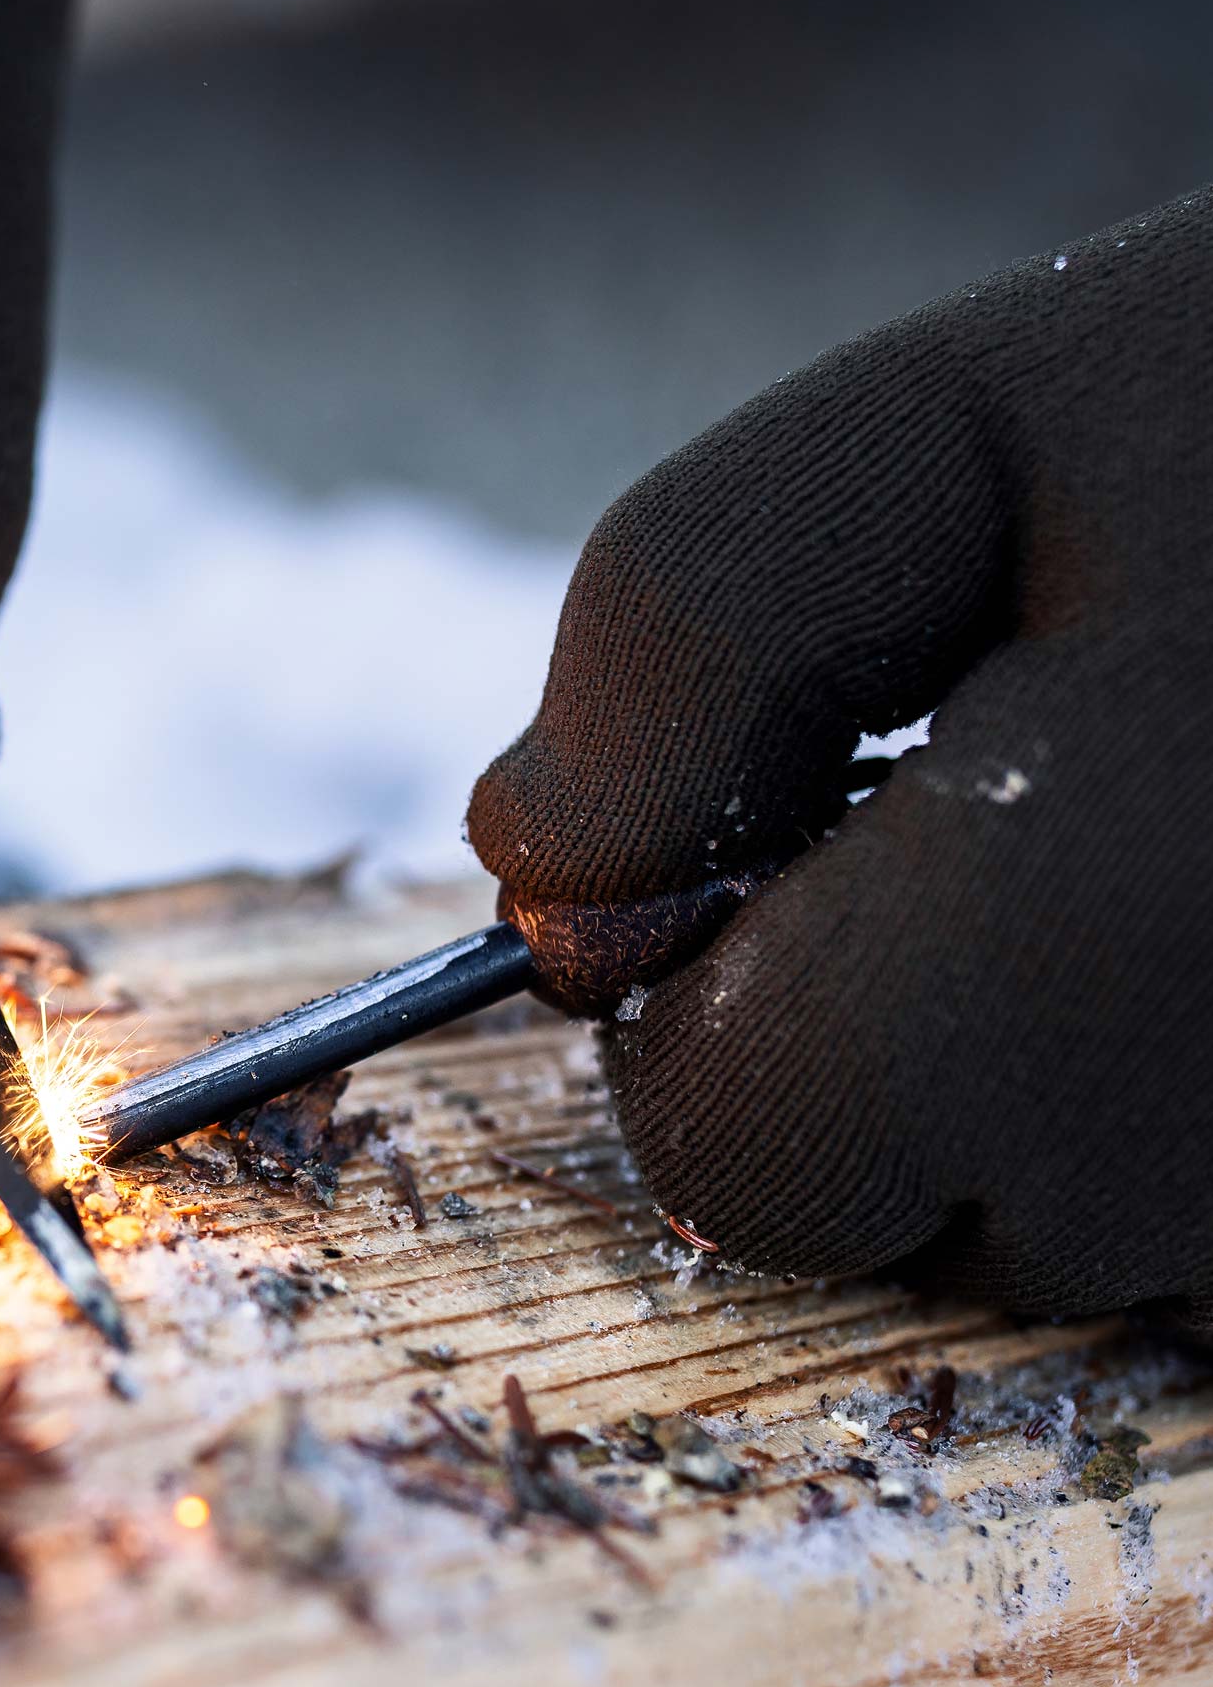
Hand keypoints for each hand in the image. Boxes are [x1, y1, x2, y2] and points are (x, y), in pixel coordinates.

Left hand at [468, 197, 1212, 1319]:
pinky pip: (1201, 1246)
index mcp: (1117, 909)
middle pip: (917, 1227)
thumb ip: (678, 645)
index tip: (814, 833)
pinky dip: (1178, 1101)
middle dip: (893, 1044)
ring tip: (1183, 846)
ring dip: (1059, 1075)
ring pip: (1076, 1246)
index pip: (753, 1148)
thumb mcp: (940, 439)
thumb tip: (539, 903)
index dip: (713, 1003)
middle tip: (1044, 821)